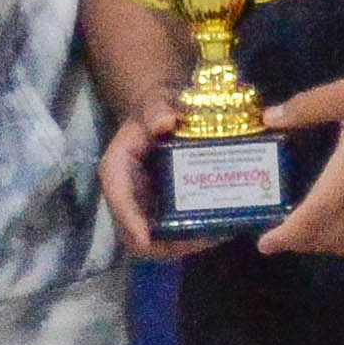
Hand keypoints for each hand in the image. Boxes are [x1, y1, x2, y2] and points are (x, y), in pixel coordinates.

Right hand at [96, 98, 225, 264]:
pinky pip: (177, 235)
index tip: (145, 239)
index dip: (129, 221)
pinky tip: (226, 226)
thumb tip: (166, 120)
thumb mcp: (156, 101)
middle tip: (202, 237)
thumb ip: (157, 107)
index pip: (118, 198)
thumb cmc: (157, 110)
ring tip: (220, 232)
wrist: (165, 114)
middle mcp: (129, 196)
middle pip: (136, 235)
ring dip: (188, 243)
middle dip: (166, 243)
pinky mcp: (166, 213)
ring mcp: (147, 209)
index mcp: (118, 170)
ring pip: (159, 242)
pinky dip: (199, 235)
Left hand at [258, 71, 343, 259]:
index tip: (265, 244)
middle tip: (281, 236)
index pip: (312, 217)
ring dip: (323, 246)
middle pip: (327, 237)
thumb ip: (307, 106)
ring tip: (307, 235)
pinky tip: (341, 238)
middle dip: (299, 242)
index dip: (286, 236)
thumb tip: (268, 117)